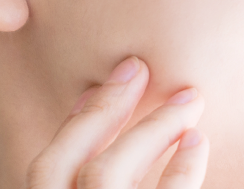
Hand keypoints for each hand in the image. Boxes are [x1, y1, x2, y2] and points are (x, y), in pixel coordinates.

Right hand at [26, 57, 208, 188]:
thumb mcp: (91, 186)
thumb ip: (87, 175)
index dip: (76, 122)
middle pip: (65, 164)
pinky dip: (182, 171)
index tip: (102, 83)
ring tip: (190, 99)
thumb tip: (106, 107)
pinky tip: (198, 141)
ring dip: (150, 130)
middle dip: (105, 110)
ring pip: (103, 176)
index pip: (45, 169)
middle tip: (141, 67)